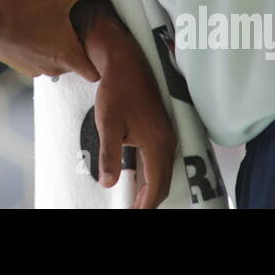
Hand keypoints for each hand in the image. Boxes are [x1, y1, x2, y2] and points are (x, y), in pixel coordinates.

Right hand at [0, 0, 104, 81]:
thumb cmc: (24, 10)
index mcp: (69, 57)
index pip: (95, 74)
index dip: (99, 61)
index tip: (97, 48)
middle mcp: (54, 69)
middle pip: (74, 64)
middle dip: (74, 48)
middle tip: (71, 26)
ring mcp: (35, 70)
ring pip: (53, 61)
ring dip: (53, 48)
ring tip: (48, 24)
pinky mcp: (19, 66)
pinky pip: (35, 59)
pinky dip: (36, 48)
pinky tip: (30, 29)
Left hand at [88, 24, 175, 207]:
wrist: (126, 61)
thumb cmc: (115, 90)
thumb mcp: (107, 124)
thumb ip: (109, 155)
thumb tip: (109, 182)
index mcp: (156, 142)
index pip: (155, 184)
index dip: (145, 204)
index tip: (134, 213)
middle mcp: (167, 141)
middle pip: (162, 181)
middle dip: (149, 200)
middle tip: (134, 210)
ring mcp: (166, 134)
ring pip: (163, 170)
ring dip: (151, 188)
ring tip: (136, 201)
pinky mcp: (161, 128)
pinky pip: (160, 159)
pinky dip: (152, 174)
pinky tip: (139, 178)